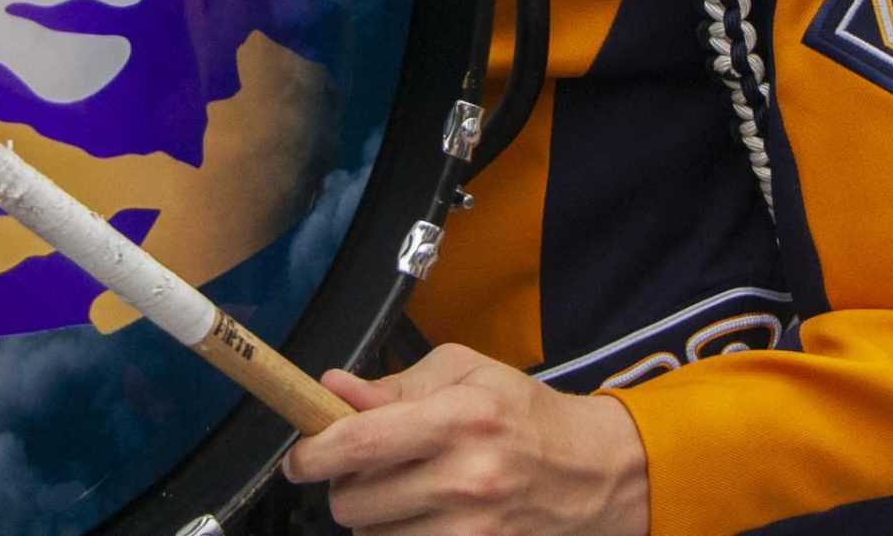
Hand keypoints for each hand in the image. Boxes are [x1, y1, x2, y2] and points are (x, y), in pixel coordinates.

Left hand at [284, 344, 649, 534]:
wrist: (593, 472)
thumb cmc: (524, 414)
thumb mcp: (466, 373)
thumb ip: (394, 386)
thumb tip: (332, 390)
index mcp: (459, 418)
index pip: (358, 444)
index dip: (312, 454)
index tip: (300, 458)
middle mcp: (465, 478)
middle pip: (353, 502)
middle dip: (348, 485)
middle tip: (371, 469)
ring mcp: (473, 530)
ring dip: (376, 518)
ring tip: (410, 492)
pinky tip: (424, 519)